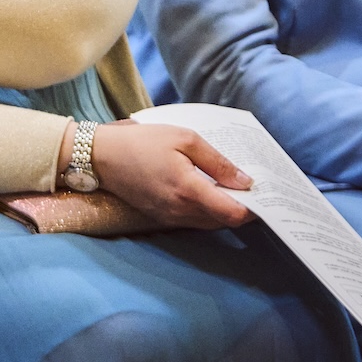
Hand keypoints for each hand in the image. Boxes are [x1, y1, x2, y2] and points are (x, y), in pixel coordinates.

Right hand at [85, 120, 253, 228]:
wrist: (100, 156)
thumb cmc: (141, 141)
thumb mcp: (183, 138)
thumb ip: (216, 161)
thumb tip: (244, 181)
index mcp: (188, 190)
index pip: (233, 214)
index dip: (253, 207)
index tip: (260, 192)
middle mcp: (180, 210)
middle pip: (225, 221)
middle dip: (241, 207)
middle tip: (248, 186)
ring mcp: (169, 217)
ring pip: (209, 222)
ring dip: (223, 210)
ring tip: (228, 187)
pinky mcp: (160, 217)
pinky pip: (193, 220)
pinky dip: (205, 210)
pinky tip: (205, 191)